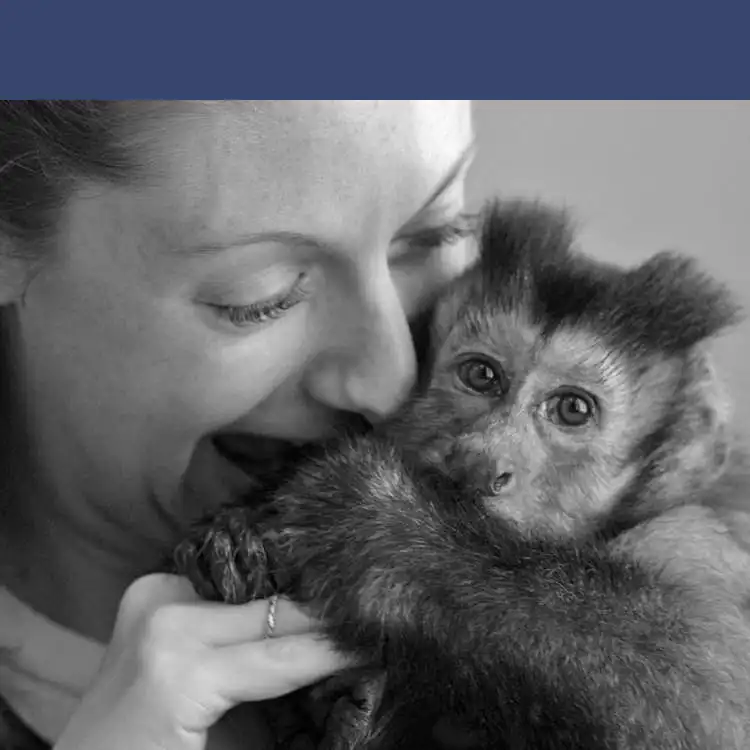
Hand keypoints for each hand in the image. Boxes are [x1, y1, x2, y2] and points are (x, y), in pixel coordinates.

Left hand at [54, 573, 349, 749]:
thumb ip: (287, 710)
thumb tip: (349, 676)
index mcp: (180, 674)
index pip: (283, 653)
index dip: (337, 649)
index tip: (383, 638)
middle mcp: (166, 620)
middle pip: (272, 609)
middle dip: (324, 614)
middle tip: (373, 607)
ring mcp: (154, 597)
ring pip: (251, 586)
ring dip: (293, 595)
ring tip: (340, 595)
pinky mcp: (150, 589)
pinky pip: (222, 580)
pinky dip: (256, 589)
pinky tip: (290, 588)